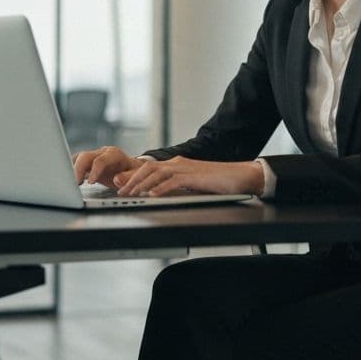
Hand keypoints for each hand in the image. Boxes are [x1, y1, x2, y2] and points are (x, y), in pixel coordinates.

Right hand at [73, 146, 141, 187]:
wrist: (132, 169)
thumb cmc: (134, 173)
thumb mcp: (136, 176)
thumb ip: (128, 177)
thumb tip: (116, 179)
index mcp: (114, 154)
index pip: (101, 160)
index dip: (94, 171)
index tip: (90, 182)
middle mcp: (102, 153)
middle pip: (85, 156)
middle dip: (78, 169)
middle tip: (75, 183)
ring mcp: (94, 156)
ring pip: (78, 158)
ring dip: (72, 169)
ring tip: (69, 182)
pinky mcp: (88, 163)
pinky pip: (76, 163)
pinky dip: (71, 170)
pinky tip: (68, 179)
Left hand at [114, 156, 263, 196]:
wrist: (241, 176)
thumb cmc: (219, 182)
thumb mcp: (192, 184)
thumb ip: (176, 186)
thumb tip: (158, 193)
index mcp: (176, 165)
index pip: (149, 168)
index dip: (132, 175)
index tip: (119, 184)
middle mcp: (178, 164)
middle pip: (148, 168)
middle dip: (131, 179)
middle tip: (119, 190)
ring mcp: (186, 169)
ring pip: (157, 174)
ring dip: (141, 184)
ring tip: (130, 194)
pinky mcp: (195, 177)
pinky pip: (174, 182)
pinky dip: (161, 188)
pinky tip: (153, 195)